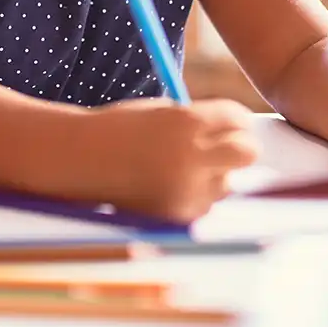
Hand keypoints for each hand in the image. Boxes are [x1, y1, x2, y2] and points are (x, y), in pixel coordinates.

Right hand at [89, 97, 258, 222]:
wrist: (80, 159)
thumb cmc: (119, 129)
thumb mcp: (158, 112)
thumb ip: (196, 121)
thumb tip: (239, 132)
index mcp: (184, 122)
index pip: (237, 118)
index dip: (235, 119)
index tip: (229, 122)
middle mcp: (191, 156)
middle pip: (247, 152)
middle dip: (241, 146)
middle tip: (227, 144)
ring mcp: (187, 189)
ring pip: (226, 181)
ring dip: (212, 174)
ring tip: (176, 167)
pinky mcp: (180, 214)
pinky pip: (205, 203)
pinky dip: (194, 194)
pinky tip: (165, 184)